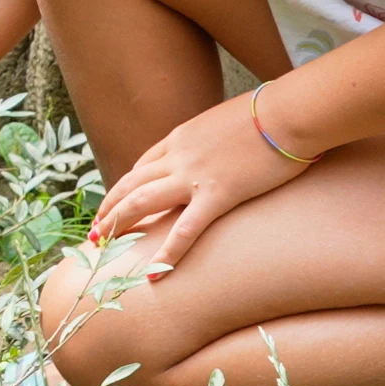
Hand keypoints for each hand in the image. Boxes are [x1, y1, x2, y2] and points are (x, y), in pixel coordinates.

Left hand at [89, 93, 311, 272]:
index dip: (127, 186)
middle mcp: (178, 155)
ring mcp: (194, 176)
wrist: (289, 112)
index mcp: (181, 135)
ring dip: (118, 224)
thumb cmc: (271, 112)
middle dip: (109, 207)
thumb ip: (215, 136)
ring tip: (102, 246)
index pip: (144, 164)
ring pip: (142, 202)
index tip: (118, 202)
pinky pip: (186, 229)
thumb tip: (220, 145)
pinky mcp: (218, 195)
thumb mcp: (230, 119)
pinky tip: (155, 273)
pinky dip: (167, 253)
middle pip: (131, 184)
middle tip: (95, 229)